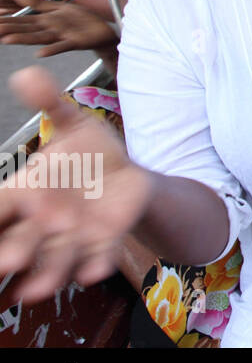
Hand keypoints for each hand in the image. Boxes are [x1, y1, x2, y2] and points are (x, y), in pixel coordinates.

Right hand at [0, 0, 117, 55]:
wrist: (102, 30)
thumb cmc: (80, 19)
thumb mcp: (58, 7)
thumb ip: (38, 3)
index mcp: (44, 20)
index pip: (21, 19)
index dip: (6, 19)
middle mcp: (49, 29)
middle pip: (25, 29)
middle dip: (8, 29)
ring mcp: (61, 36)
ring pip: (39, 37)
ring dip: (23, 39)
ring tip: (7, 40)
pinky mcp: (74, 42)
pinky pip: (62, 46)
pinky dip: (52, 49)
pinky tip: (40, 53)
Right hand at [0, 67, 152, 302]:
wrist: (127, 174)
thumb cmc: (87, 153)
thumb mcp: (74, 124)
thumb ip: (50, 104)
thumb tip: (24, 74)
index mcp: (27, 190)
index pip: (2, 205)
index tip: (5, 207)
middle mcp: (43, 219)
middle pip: (21, 240)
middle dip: (15, 251)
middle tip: (9, 260)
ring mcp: (72, 235)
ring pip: (55, 257)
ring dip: (48, 272)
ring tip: (40, 288)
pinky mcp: (104, 241)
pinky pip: (98, 256)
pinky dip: (94, 264)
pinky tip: (95, 271)